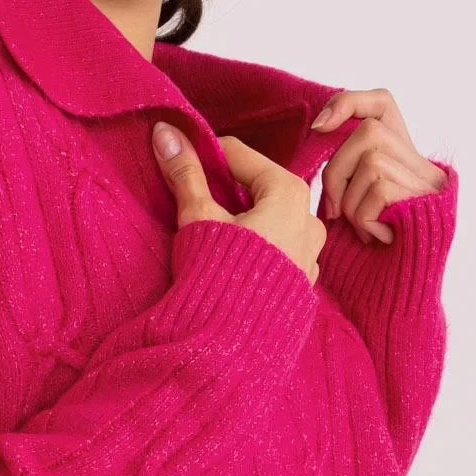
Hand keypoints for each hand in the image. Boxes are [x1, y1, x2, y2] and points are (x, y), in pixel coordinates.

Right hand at [151, 122, 325, 285]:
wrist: (234, 342)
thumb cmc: (219, 273)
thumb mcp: (199, 217)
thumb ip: (186, 174)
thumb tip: (165, 132)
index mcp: (289, 194)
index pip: (241, 156)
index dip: (207, 157)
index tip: (183, 162)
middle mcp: (309, 219)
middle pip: (259, 187)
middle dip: (226, 189)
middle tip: (194, 198)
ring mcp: (310, 253)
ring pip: (271, 219)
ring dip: (242, 218)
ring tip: (212, 232)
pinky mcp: (302, 281)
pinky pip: (278, 249)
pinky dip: (257, 245)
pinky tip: (232, 259)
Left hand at [311, 89, 448, 245]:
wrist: (397, 298)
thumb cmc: (365, 260)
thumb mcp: (349, 207)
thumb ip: (344, 172)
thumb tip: (318, 130)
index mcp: (402, 160)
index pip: (382, 102)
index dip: (350, 103)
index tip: (319, 127)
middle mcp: (422, 165)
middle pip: (369, 132)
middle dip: (337, 171)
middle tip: (333, 213)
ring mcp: (428, 182)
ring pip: (371, 160)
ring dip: (351, 202)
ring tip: (363, 231)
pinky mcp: (429, 199)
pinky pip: (379, 188)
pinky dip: (365, 218)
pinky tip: (377, 239)